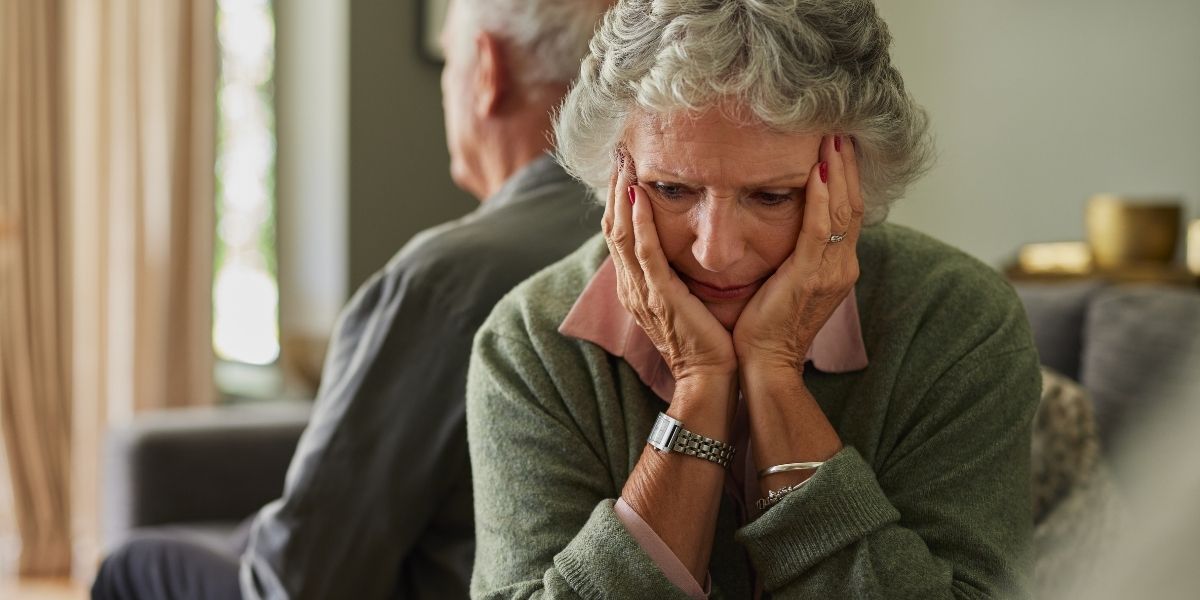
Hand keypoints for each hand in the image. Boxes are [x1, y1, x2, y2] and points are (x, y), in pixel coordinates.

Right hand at [603, 147, 737, 380]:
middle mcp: (632, 286)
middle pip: (612, 226)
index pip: (619, 232)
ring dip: (620, 195)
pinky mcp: (659, 297)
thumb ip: (678, 272)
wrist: (712, 377)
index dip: (618, 197)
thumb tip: (687, 243)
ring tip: (623, 161)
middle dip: (613, 187)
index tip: (625, 164)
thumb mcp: (686, 299)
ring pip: (621, 234)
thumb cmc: (707, 340)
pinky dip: (638, 223)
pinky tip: (638, 196)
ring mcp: (642, 291)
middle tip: (618, 151)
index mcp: (637, 286)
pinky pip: (643, 253)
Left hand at [732, 134, 864, 371]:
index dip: (846, 176)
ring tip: (831, 137)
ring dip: (837, 171)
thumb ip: (795, 252)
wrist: (765, 363)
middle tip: (840, 128)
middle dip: (846, 164)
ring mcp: (831, 272)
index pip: (848, 211)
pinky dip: (821, 198)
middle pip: (852, 204)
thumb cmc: (766, 324)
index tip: (838, 144)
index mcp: (837, 266)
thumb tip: (785, 222)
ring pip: (842, 210)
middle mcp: (842, 266)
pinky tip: (816, 171)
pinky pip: (821, 229)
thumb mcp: (787, 281)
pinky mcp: (811, 277)